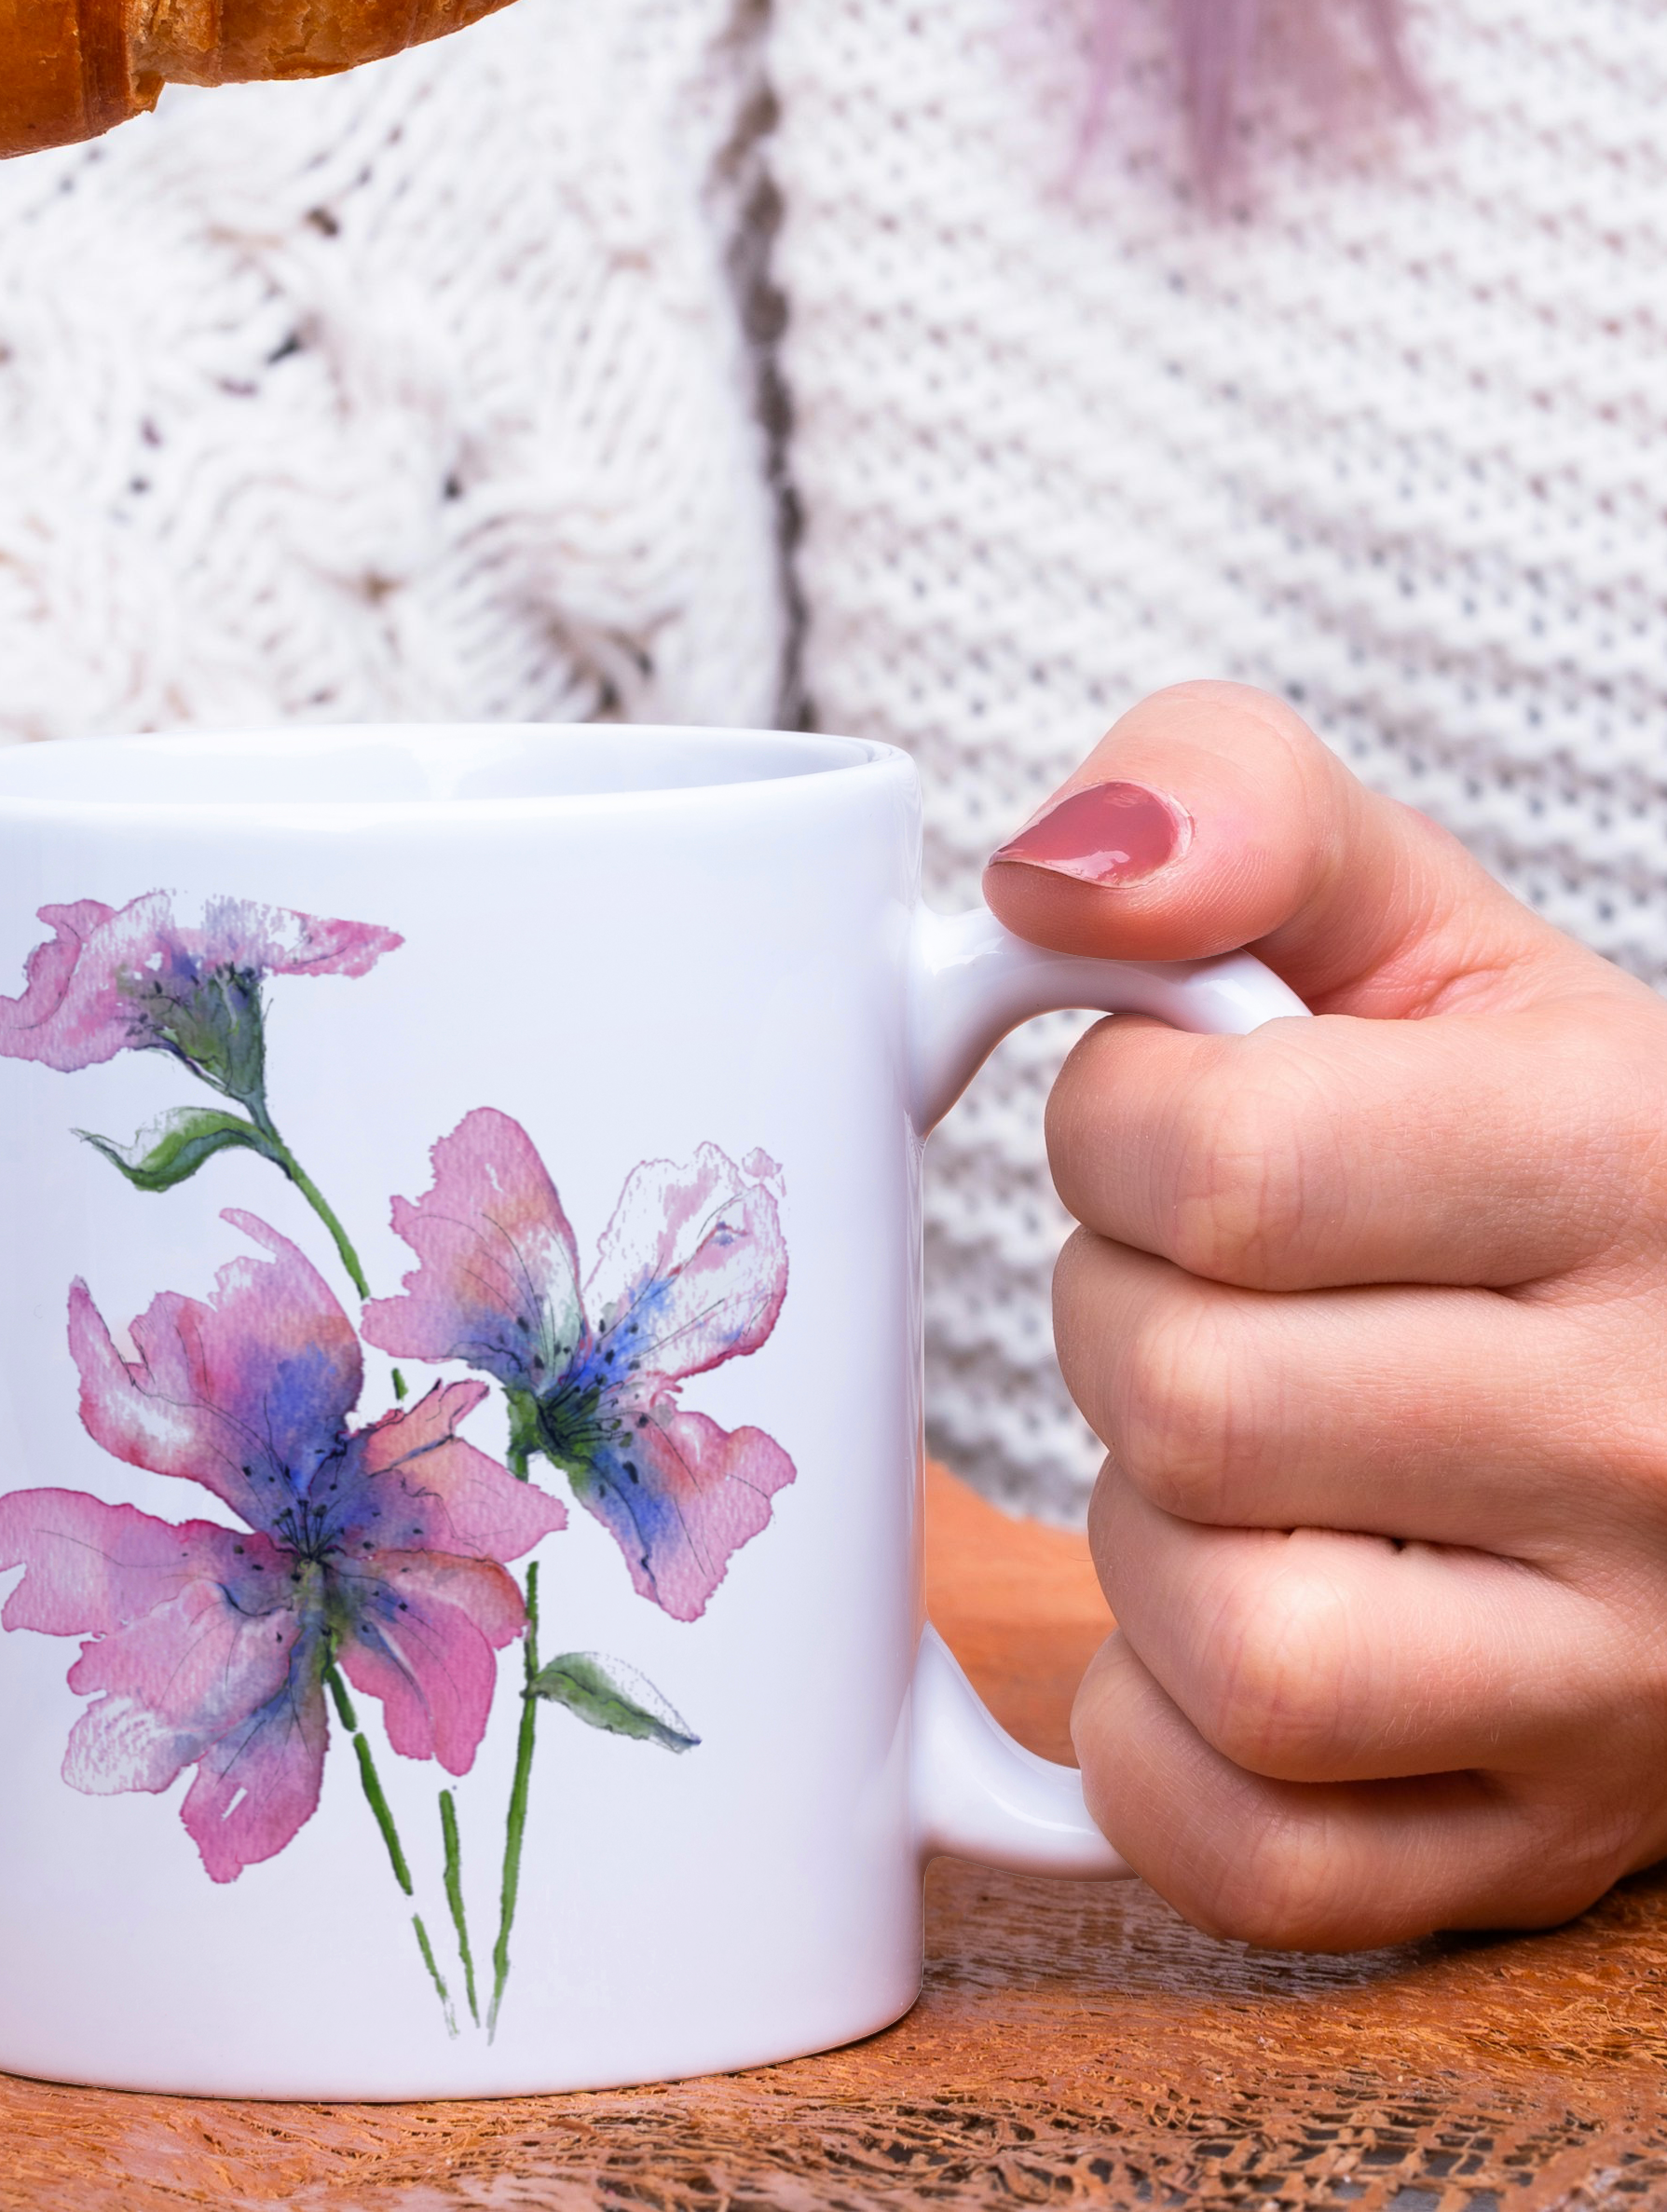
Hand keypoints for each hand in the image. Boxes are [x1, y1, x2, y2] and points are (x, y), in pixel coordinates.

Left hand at [985, 681, 1666, 1949]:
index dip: (1119, 1127)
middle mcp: (1666, 1435)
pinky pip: (1243, 1846)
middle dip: (1125, 1319)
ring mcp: (1627, 1679)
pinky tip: (1228, 1626)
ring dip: (1152, 1530)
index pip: (1215, 1158)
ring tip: (1247, 1455)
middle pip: (1191, 1396)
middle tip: (1214, 1293)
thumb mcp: (1422, 929)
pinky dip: (1164, 1749)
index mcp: (1632, 1162)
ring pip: (1225, 1635)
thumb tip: (1055, 872)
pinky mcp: (1544, 1844)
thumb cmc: (1531, 1143)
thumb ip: (1236, 814)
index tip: (1180, 1124)